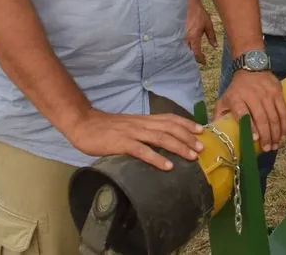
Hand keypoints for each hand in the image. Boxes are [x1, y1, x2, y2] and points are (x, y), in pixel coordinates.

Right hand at [66, 108, 205, 170]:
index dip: (187, 124)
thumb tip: (161, 140)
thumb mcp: (130, 125)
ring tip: (191, 156)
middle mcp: (142, 124)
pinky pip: (142, 151)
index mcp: (144, 120)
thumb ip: (144, 130)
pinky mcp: (121, 143)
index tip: (201, 131)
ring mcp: (132, 133)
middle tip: (201, 148)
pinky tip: (167, 166)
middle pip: (170, 128)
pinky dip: (156, 158)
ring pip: (160, 138)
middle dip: (188, 137)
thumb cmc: (107, 128)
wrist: (84, 124)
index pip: (170, 119)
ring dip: (178, 147)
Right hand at [185, 0, 216, 64]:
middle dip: (193, 58)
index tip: (204, 62)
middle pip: (188, 53)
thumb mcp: (208, 24)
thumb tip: (215, 46)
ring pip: (183, 49)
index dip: (200, 59)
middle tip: (198, 61)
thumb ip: (211, 36)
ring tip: (192, 57)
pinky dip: (183, 48)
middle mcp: (185, 38)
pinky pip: (179, 43)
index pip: (196, 52)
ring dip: (188, 53)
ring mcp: (179, 35)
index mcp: (194, 36)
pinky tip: (185, 49)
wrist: (187, 4)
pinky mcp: (176, 32)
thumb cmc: (199, 13)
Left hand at [213, 69, 285, 151]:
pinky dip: (284, 123)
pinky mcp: (277, 91)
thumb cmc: (236, 89)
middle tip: (268, 149)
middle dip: (266, 136)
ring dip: (276, 132)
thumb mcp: (224, 99)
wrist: (250, 67)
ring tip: (275, 145)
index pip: (243, 113)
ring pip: (274, 116)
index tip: (255, 139)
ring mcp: (266, 93)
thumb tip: (213, 134)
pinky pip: (283, 109)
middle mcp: (252, 95)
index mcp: (236, 98)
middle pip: (261, 117)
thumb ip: (219, 115)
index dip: (250, 127)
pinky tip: (283, 133)